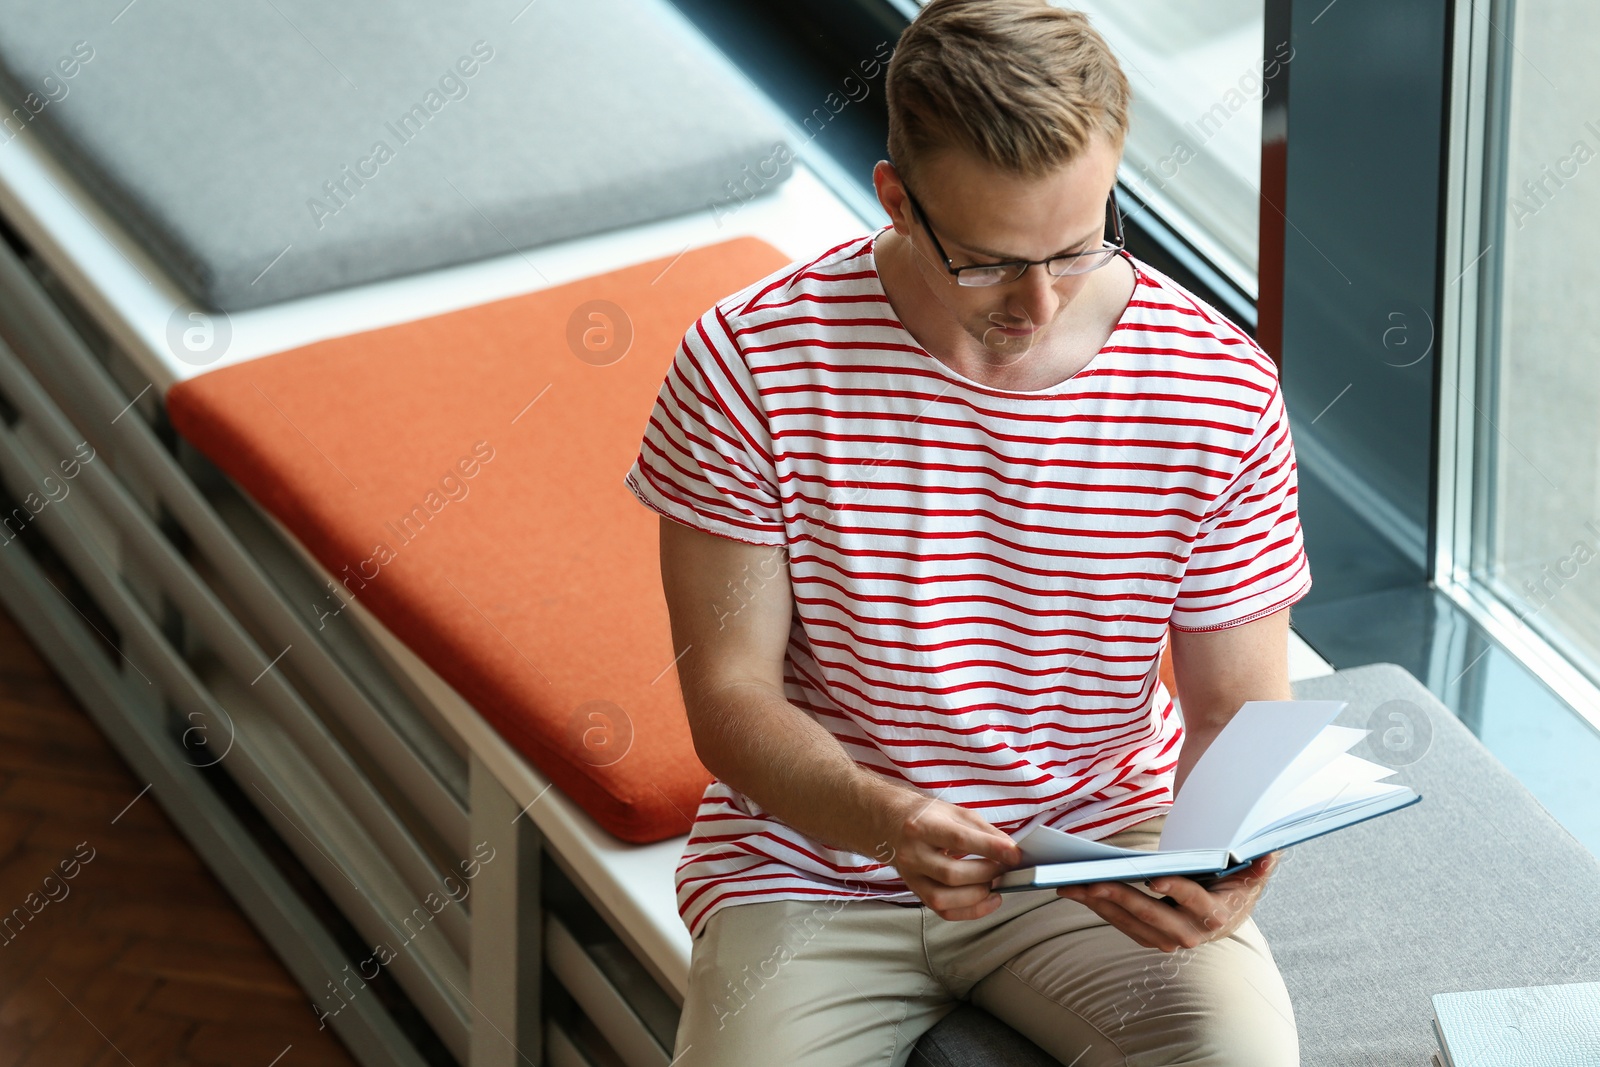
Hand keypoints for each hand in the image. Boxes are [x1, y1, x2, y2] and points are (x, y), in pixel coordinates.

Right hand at [880, 792, 1021, 921]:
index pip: (959, 839)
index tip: (1015, 855)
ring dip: (978, 895)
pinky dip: (970, 911)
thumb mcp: (955, 812)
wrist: (891, 824)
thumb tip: (1011, 850)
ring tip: (994, 883)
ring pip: (944, 898)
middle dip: (986, 873)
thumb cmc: (928, 817)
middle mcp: (912, 853)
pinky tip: (987, 900)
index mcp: (922, 826)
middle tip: (1005, 868)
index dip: (990, 848)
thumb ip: (984, 830)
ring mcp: (911, 876)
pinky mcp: (916, 891)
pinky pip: (943, 911)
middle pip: (952, 873)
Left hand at [1054, 851, 1280, 951]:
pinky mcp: (1150, 938)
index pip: (1193, 900)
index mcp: (1215, 915)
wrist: (1229, 916)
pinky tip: (1078, 893)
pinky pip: (1122, 924)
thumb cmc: (1236, 887)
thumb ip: (1261, 865)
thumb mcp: (1252, 875)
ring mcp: (1168, 939)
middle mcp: (1190, 933)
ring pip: (1130, 923)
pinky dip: (1099, 909)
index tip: (1152, 878)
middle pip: (1151, 914)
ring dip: (1100, 905)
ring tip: (1071, 887)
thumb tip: (1269, 852)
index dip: (1174, 888)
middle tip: (1091, 882)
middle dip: (1120, 898)